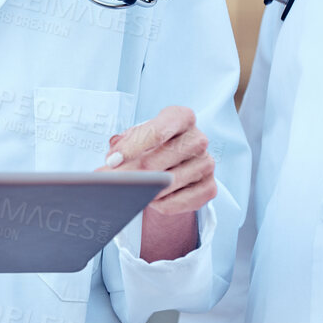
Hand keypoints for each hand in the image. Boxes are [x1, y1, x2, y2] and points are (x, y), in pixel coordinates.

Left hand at [100, 106, 216, 214]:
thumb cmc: (149, 148)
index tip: (112, 161)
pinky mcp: (210, 188)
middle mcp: (198, 138)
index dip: (133, 147)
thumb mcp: (135, 140)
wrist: (170, 169)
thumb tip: (112, 160)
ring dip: (147, 190)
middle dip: (135, 172)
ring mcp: (207, 164)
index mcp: (181, 117)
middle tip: (112, 183)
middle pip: (162, 157)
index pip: (157, 131)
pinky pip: (182, 201)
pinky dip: (162, 204)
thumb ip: (122, 144)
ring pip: (171, 182)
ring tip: (129, 193)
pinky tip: (150, 202)